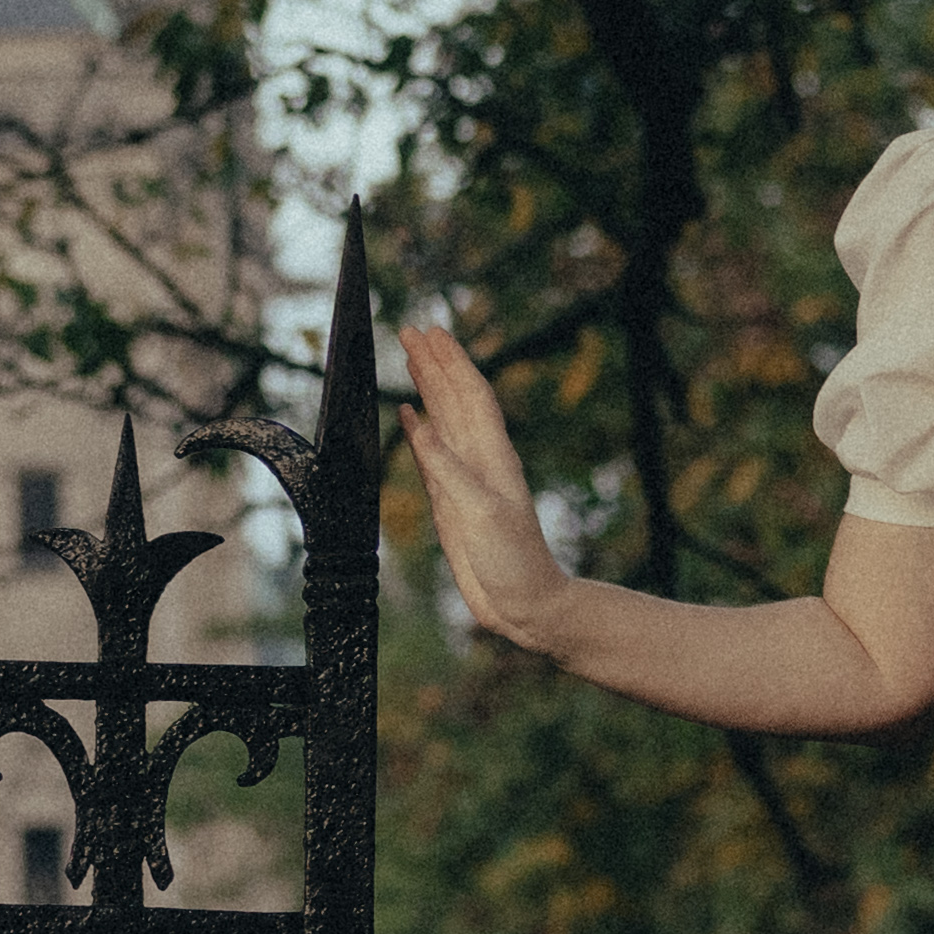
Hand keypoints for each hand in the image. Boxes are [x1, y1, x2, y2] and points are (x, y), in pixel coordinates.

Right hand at [391, 321, 583, 649]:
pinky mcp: (451, 499)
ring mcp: (465, 477)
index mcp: (492, 456)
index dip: (451, 362)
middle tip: (410, 330)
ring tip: (410, 357)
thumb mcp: (482, 513)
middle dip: (435, 362)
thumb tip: (418, 428)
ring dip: (428, 387)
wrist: (524, 603)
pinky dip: (420, 428)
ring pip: (444, 418)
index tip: (430, 332)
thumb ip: (450, 471)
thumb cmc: (513, 560)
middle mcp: (479, 458)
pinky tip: (409, 415)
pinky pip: (433, 452)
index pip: (470, 396)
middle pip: (455, 397)